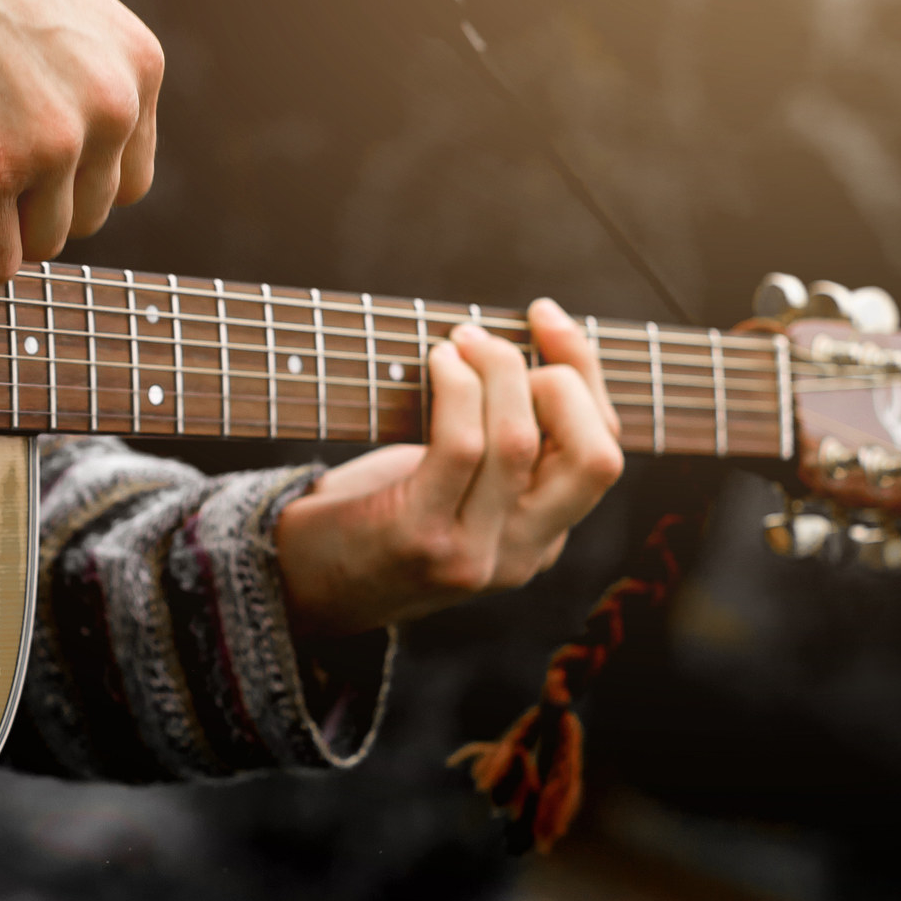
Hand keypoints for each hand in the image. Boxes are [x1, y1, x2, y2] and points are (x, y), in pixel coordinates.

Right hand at [0, 0, 161, 283]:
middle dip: (25, 205)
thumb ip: (74, 82)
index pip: (126, 176)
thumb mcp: (59, 14)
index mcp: (138, 66)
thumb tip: (49, 162)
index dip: (63, 181)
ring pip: (40, 244)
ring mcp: (54, 146)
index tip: (10, 153)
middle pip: (85, 216)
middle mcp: (112, 108)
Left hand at [272, 299, 623, 634]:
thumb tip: (516, 343)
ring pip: (520, 440)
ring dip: (496, 370)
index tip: (544, 317)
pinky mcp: (420, 538)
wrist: (298, 582)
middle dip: (563, 377)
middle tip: (491, 343)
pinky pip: (461, 446)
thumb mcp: (453, 485)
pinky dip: (456, 389)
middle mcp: (523, 555)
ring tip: (456, 343)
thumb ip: (497, 444)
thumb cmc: (370, 511)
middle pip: (595, 457)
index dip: (585, 373)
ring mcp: (475, 554)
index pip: (603, 450)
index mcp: (542, 537)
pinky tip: (436, 363)